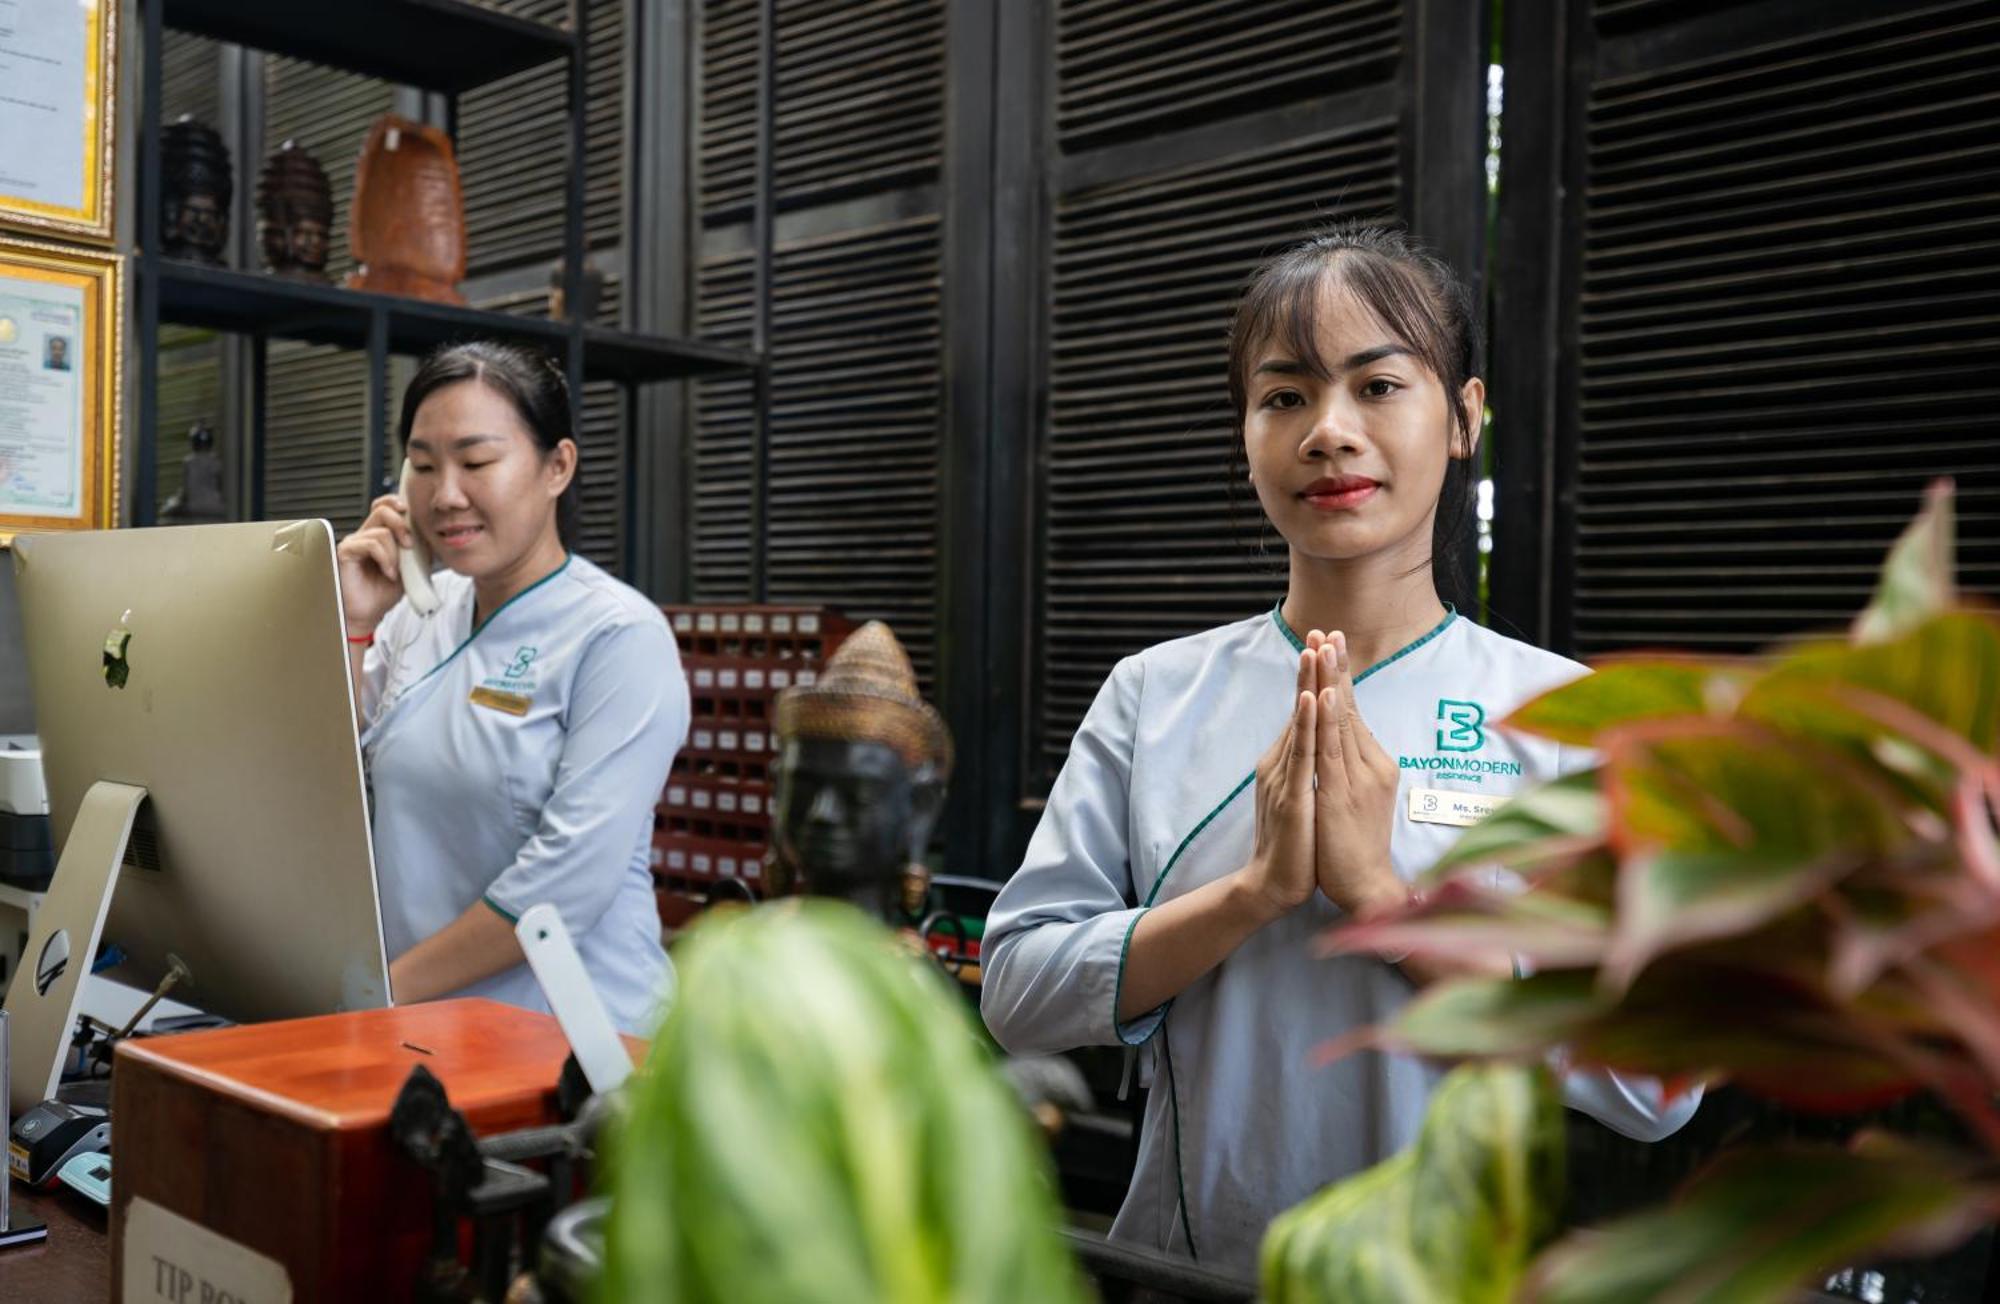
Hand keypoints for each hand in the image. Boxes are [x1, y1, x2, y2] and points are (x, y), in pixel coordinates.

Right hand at [335, 492, 416, 635]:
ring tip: (395, 572)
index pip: (383, 506)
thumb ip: (417, 549)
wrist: (369, 613)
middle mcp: (364, 535)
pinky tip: (388, 573)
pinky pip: (370, 544)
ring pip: (381, 532)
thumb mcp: (409, 568)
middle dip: (402, 525)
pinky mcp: (345, 553)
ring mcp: (354, 543)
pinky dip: (385, 559)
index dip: (395, 503)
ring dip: (395, 554)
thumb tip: (430, 536)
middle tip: (409, 545)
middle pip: (382, 510)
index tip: (409, 512)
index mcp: (378, 534)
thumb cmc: (383, 592)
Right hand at [1234, 648, 1320, 921]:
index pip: (1307, 712)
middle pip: (1302, 708)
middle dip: (1311, 668)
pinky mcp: (1291, 795)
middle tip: (1318, 630)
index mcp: (1289, 761)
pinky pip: (1302, 753)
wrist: (1274, 884)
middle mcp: (1282, 762)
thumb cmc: (1296, 844)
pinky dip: (1306, 723)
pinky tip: (1312, 698)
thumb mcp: (1304, 796)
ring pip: (1301, 722)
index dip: (1317, 678)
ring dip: (1308, 684)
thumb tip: (1316, 744)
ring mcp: (1284, 777)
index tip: (1326, 644)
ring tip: (1314, 651)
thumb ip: (1306, 767)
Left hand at [1307, 631, 1405, 917]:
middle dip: (1338, 667)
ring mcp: (1357, 778)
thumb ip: (1347, 766)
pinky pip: (1332, 750)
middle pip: (1349, 706)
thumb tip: (1338, 738)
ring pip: (1342, 720)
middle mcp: (1370, 764)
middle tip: (1329, 629)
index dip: (1341, 677)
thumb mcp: (1351, 796)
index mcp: (1371, 763)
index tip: (1331, 643)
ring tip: (1326, 648)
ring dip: (1333, 682)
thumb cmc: (1354, 844)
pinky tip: (1326, 695)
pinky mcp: (1340, 795)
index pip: (1351, 711)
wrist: (1364, 887)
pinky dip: (1329, 720)